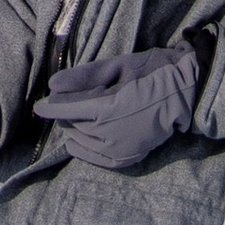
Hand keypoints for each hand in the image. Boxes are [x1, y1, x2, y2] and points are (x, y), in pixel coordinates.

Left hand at [34, 42, 198, 169]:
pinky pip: (96, 159)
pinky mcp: (127, 158)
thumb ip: (84, 76)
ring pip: (82, 142)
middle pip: (73, 125)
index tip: (39, 106)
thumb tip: (52, 85)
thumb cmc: (151, 72)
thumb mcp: (118, 65)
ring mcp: (120, 149)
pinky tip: (79, 141)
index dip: (50, 108)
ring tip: (79, 117)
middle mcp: (111, 133)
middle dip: (66, 114)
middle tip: (69, 102)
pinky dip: (84, 150)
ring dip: (74, 130)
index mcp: (107, 107)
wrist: (184, 93)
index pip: (67, 110)